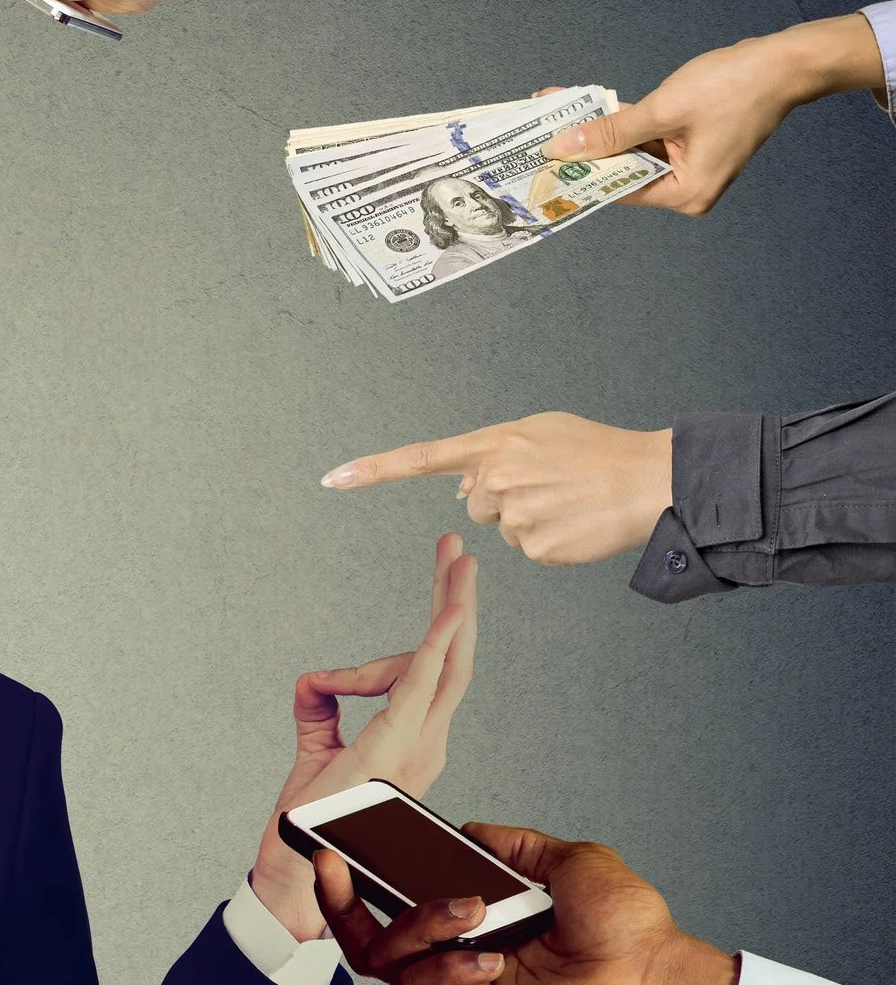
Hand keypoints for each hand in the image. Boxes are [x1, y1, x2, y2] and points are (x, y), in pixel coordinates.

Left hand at [249, 534, 479, 941]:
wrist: (297, 874)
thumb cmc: (311, 822)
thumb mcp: (314, 749)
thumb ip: (321, 709)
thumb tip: (316, 677)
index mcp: (413, 743)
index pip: (430, 674)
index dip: (432, 628)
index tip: (414, 599)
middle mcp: (426, 743)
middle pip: (452, 660)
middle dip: (456, 601)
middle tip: (459, 552)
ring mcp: (416, 747)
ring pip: (447, 663)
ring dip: (451, 606)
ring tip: (454, 558)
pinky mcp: (393, 747)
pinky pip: (421, 687)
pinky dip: (437, 646)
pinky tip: (449, 613)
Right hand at [315, 824, 739, 984]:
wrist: (655, 976)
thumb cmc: (625, 926)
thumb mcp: (566, 861)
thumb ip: (513, 844)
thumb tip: (468, 832)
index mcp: (475, 927)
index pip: (397, 906)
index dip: (361, 880)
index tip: (338, 844)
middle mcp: (456, 963)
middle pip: (367, 939)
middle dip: (339, 901)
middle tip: (331, 864)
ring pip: (385, 960)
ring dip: (418, 923)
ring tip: (471, 908)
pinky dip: (446, 965)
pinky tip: (489, 955)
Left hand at [322, 412, 672, 566]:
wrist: (649, 478)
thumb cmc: (598, 452)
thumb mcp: (540, 434)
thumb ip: (494, 454)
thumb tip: (462, 489)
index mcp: (494, 443)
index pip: (420, 458)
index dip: (374, 469)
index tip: (334, 479)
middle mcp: (496, 477)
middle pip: (476, 504)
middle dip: (505, 499)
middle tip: (550, 486)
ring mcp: (514, 514)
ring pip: (502, 529)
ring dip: (529, 520)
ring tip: (568, 501)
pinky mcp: (535, 546)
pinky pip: (527, 550)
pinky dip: (550, 542)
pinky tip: (575, 523)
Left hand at [540, 13, 885, 215]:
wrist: (784, 62)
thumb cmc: (734, 86)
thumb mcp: (662, 110)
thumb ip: (610, 132)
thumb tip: (562, 149)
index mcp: (685, 193)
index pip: (616, 189)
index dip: (576, 175)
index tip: (536, 167)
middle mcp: (686, 189)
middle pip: (620, 171)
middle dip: (582, 149)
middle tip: (537, 136)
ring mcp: (688, 167)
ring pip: (628, 151)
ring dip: (596, 132)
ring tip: (553, 116)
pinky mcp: (688, 145)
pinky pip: (644, 137)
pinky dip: (619, 123)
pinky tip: (585, 108)